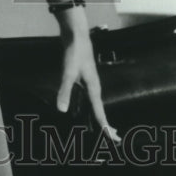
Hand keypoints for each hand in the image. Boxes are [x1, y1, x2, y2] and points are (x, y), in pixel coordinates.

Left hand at [55, 6, 119, 142]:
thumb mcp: (68, 73)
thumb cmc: (74, 53)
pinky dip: (86, 107)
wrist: (76, 36)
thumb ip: (65, 91)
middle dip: (106, 124)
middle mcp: (93, 87)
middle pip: (100, 110)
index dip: (105, 126)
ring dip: (97, 116)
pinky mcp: (82, 78)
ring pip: (94, 104)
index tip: (113, 139)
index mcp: (93, 88)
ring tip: (101, 128)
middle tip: (114, 139)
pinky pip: (86, 98)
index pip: (99, 112)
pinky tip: (81, 109)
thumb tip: (62, 110)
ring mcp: (88, 82)